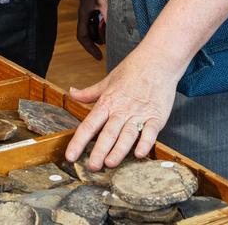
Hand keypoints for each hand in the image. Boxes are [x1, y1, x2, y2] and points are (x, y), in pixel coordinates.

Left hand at [65, 45, 178, 169]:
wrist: (157, 60)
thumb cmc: (132, 70)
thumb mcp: (107, 80)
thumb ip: (90, 92)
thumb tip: (71, 93)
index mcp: (107, 102)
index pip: (89, 124)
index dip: (79, 141)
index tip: (70, 155)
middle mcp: (121, 109)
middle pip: (108, 133)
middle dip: (99, 151)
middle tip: (92, 167)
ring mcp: (139, 113)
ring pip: (127, 134)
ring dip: (119, 150)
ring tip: (110, 163)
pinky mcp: (156, 116)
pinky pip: (150, 132)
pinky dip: (145, 143)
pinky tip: (139, 153)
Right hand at [77, 0, 108, 59]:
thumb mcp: (105, 5)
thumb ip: (108, 20)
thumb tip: (113, 35)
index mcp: (83, 13)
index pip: (82, 36)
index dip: (90, 49)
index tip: (100, 57)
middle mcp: (86, 11)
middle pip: (89, 32)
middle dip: (99, 39)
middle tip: (110, 43)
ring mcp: (91, 6)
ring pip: (95, 24)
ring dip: (104, 29)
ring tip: (114, 30)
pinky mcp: (98, 1)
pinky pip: (100, 16)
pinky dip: (107, 21)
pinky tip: (116, 19)